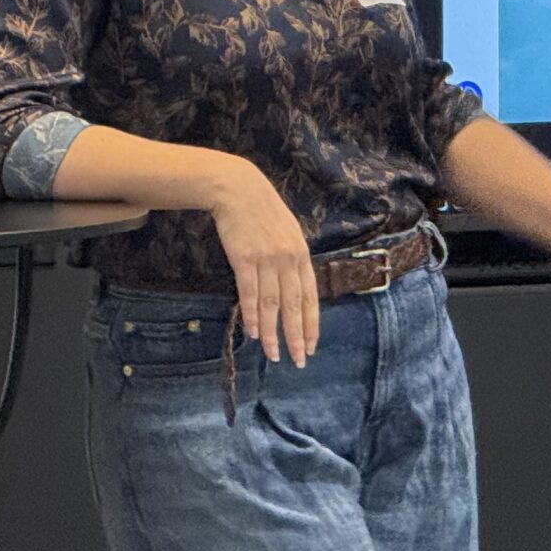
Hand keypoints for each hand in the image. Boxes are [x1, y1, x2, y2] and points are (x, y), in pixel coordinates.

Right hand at [204, 155, 319, 367]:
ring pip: (272, 304)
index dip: (311, 323)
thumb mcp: (288, 233)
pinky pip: (249, 292)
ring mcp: (267, 258)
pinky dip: (252, 314)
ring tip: (274, 354)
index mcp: (301, 254)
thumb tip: (295, 290)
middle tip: (297, 360)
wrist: (239, 189)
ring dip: (272, 332)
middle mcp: (288, 259)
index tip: (311, 346)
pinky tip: (253, 332)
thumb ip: (293, 260)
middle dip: (297, 336)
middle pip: (294, 305)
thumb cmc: (263, 212)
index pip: (311, 296)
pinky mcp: (244, 258)